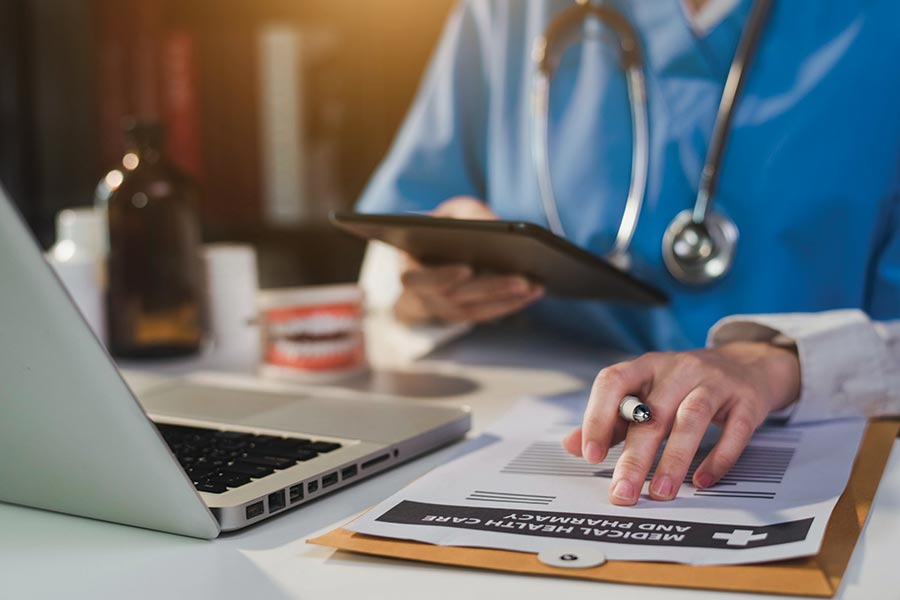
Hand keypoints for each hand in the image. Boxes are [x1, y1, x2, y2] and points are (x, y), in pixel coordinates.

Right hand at [393, 196, 544, 323]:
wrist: (434, 255)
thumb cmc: (443, 229)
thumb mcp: (451, 212)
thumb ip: (468, 213)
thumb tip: (494, 226)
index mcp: (410, 269)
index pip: (419, 280)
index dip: (442, 276)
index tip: (467, 269)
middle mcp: (425, 295)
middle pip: (456, 298)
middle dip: (491, 288)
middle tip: (521, 280)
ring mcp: (445, 309)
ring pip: (475, 310)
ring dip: (507, 299)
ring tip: (534, 285)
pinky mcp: (466, 314)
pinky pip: (488, 313)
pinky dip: (512, 303)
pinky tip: (535, 291)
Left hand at [562, 342, 800, 504]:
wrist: (748, 364)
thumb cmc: (685, 384)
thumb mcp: (646, 392)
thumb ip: (611, 420)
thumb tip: (572, 446)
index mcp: (646, 366)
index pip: (613, 381)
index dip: (598, 416)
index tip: (590, 455)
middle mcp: (678, 369)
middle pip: (652, 413)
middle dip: (635, 457)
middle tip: (622, 491)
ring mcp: (715, 382)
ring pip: (691, 419)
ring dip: (674, 459)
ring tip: (660, 493)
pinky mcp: (746, 401)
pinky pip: (734, 431)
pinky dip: (719, 458)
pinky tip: (703, 482)